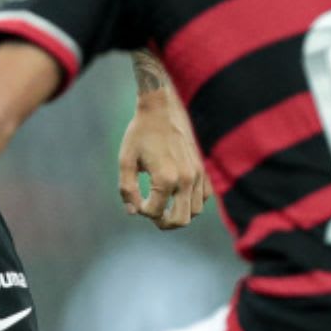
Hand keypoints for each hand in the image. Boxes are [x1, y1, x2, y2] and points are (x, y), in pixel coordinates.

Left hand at [118, 95, 209, 229]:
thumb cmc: (140, 132)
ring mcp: (198, 174)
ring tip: (164, 205)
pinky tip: (178, 194)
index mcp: (165, 178)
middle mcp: (186, 179)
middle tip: (151, 214)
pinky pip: (204, 196)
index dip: (142, 211)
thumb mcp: (126, 160)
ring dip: (179, 213)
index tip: (135, 199)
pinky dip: (192, 201)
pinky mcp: (203, 168)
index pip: (154, 212)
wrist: (161, 107)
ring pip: (195, 211)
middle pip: (180, 220)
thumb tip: (133, 212)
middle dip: (163, 222)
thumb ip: (127, 189)